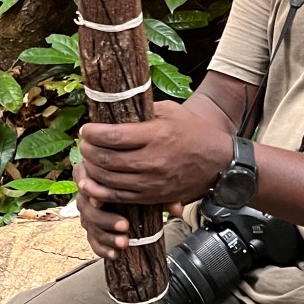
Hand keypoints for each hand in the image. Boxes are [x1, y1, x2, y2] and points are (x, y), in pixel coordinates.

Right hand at [74, 160, 183, 259]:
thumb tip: (177, 210)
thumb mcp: (149, 184)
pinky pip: (92, 239)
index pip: (87, 182)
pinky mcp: (92, 227)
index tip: (101, 203)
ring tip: (124, 243)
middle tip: (125, 226)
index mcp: (97, 175)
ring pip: (89, 225)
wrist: (137, 192)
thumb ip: (162, 195)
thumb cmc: (140, 181)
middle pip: (87, 207)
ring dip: (107, 236)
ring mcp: (89, 211)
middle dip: (105, 219)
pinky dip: (102, 248)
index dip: (93, 193)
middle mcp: (89, 192)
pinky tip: (115, 254)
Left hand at [77, 100, 230, 208]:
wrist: (218, 163)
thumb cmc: (194, 132)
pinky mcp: (152, 197)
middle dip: (88, 151)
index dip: (92, 133)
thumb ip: (144, 109)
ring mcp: (151, 182)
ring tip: (89, 160)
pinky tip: (93, 182)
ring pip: (108, 180)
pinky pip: (118, 198)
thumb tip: (115, 106)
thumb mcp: (171, 111)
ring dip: (92, 170)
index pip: (112, 136)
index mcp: (156, 135)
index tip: (86, 130)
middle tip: (84, 144)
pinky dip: (100, 192)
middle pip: (107, 159)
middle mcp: (152, 161)